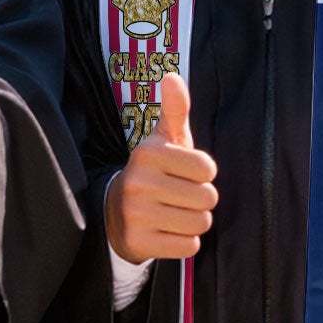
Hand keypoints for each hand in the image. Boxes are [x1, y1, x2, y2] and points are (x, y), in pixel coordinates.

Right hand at [104, 71, 217, 260]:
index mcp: (148, 153)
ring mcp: (136, 214)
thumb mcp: (163, 140)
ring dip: (194, 221)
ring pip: (200, 223)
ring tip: (173, 213)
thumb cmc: (153, 172)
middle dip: (200, 200)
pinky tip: (166, 231)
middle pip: (208, 198)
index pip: (208, 169)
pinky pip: (188, 246)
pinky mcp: (138, 242)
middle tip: (178, 196)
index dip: (203, 174)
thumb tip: (172, 76)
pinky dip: (183, 241)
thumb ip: (175, 110)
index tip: (183, 173)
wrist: (114, 212)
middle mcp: (138, 182)